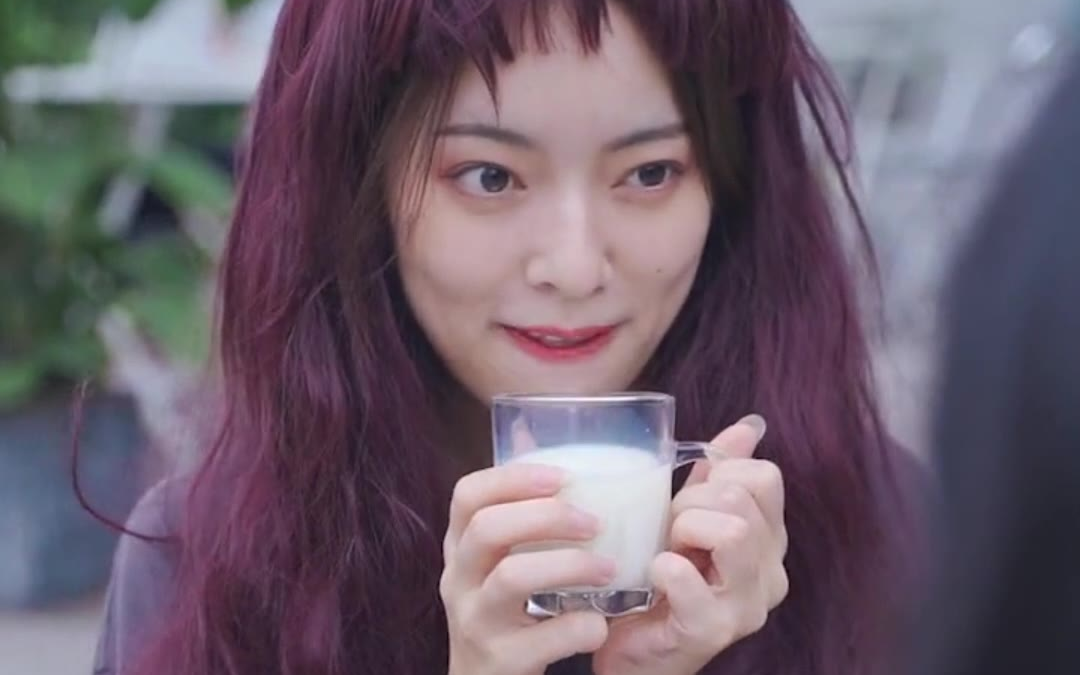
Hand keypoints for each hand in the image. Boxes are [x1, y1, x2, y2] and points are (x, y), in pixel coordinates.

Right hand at [441, 463, 613, 674]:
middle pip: (488, 528)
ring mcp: (474, 622)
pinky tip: (600, 623)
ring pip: (513, 577)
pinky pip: (545, 636)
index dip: (514, 478)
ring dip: (571, 565)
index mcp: (458, 548)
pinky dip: (582, 626)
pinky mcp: (499, 662)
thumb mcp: (494, 562)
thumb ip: (514, 512)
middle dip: (548, 516)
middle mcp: (457, 580)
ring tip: (609, 569)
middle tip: (595, 522)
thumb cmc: (502, 614)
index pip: (467, 495)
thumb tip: (532, 431)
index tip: (562, 476)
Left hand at [592, 415, 787, 674]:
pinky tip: (653, 575)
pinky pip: (688, 577)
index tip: (690, 497)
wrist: (636, 652)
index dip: (718, 474)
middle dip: (691, 502)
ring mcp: (748, 606)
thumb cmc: (661, 581)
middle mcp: (771, 574)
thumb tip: (749, 426)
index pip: (765, 476)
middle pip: (742, 499)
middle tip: (667, 529)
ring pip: (734, 531)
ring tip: (664, 549)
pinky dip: (663, 567)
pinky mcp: (713, 631)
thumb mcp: (690, 517)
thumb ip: (718, 474)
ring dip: (683, 529)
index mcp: (769, 540)